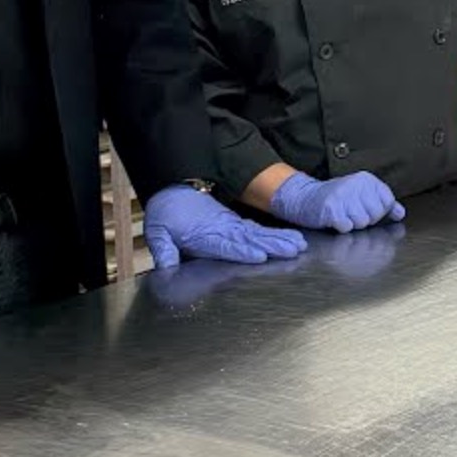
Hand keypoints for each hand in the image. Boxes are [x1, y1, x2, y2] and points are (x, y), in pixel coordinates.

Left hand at [143, 186, 307, 267]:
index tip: (260, 255)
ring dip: (279, 239)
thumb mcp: (157, 231)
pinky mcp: (235, 223)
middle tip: (294, 249)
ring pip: (258, 233)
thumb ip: (164, 251)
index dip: (243, 250)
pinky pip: (257, 229)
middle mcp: (223, 229)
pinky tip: (290, 238)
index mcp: (204, 234)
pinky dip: (275, 233)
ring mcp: (231, 225)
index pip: (227, 244)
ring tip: (299, 245)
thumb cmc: (166, 211)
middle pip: (250, 238)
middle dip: (272, 244)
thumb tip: (167, 269)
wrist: (173, 187)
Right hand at [267, 171, 404, 232]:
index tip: (365, 208)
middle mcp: (356, 184)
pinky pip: (346, 227)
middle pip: (375, 214)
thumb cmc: (336, 198)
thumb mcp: (361, 195)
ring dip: (352, 224)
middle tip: (351, 213)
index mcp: (367, 179)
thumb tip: (400, 213)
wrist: (304, 197)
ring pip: (362, 222)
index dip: (378, 212)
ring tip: (343, 215)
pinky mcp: (331, 207)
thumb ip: (384, 203)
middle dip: (365, 219)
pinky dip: (341, 227)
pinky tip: (335, 220)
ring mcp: (343, 195)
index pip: (388, 202)